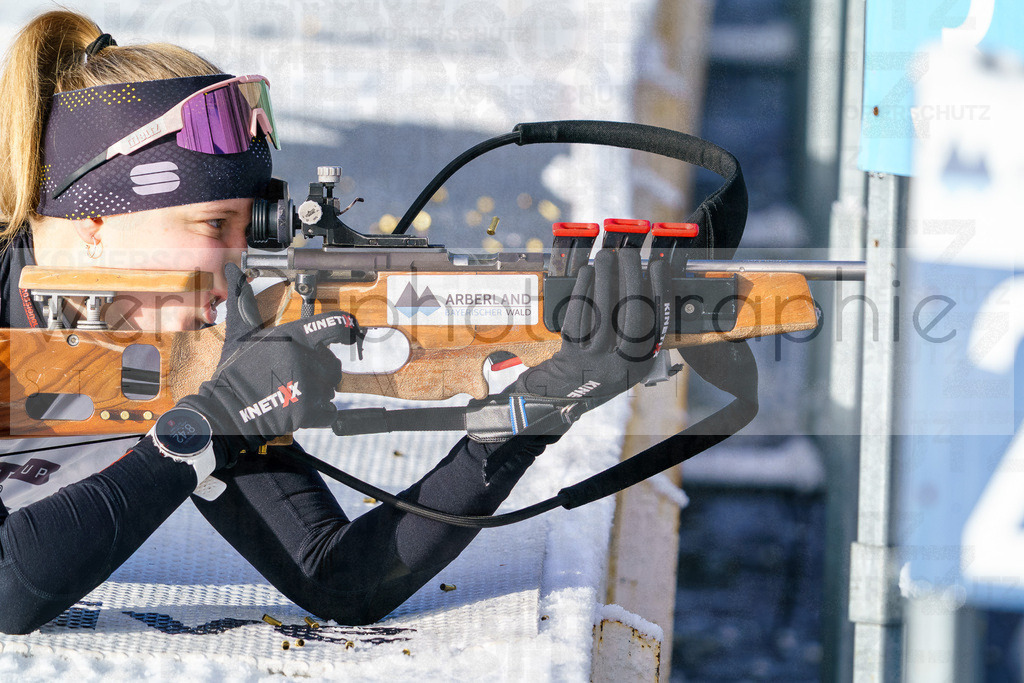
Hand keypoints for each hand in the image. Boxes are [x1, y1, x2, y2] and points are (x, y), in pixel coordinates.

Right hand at [178, 263, 361, 450]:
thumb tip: (232, 269)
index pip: (332, 326)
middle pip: (333, 365)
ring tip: (290, 395)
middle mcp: (302, 357)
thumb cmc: (234, 371)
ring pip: (330, 390)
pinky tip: (297, 410)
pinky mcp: (305, 410)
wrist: (224, 410)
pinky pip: (329, 413)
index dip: (346, 328)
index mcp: (292, 336)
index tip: (350, 332)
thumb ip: (244, 301)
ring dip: (317, 395)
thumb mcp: (240, 333)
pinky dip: (319, 415)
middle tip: (294, 379)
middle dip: (320, 374)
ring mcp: (305, 384)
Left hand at [511, 248, 669, 405]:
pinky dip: (583, 289)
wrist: (571, 387)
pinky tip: (587, 272)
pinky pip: (579, 314)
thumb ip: (644, 327)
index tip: (657, 265)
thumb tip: (648, 280)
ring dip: (605, 277)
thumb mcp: (633, 356)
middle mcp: (620, 363)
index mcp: (641, 361)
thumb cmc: (606, 363)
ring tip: (607, 256)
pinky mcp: (570, 349)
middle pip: (631, 313)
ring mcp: (594, 358)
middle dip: (632, 277)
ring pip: (602, 310)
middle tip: (630, 254)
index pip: (657, 321)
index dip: (659, 289)